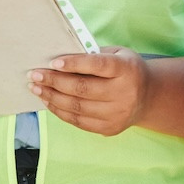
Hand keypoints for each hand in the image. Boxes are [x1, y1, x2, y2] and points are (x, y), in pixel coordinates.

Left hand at [32, 48, 150, 136]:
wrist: (148, 97)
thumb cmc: (125, 69)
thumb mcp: (117, 54)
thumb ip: (93, 55)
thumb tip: (57, 59)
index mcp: (127, 69)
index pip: (98, 65)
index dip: (75, 64)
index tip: (53, 62)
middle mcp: (124, 93)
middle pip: (83, 89)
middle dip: (54, 81)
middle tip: (34, 74)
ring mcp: (117, 114)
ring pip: (77, 107)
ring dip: (52, 97)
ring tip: (36, 88)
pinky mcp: (110, 128)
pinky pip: (78, 121)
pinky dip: (60, 111)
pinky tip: (49, 101)